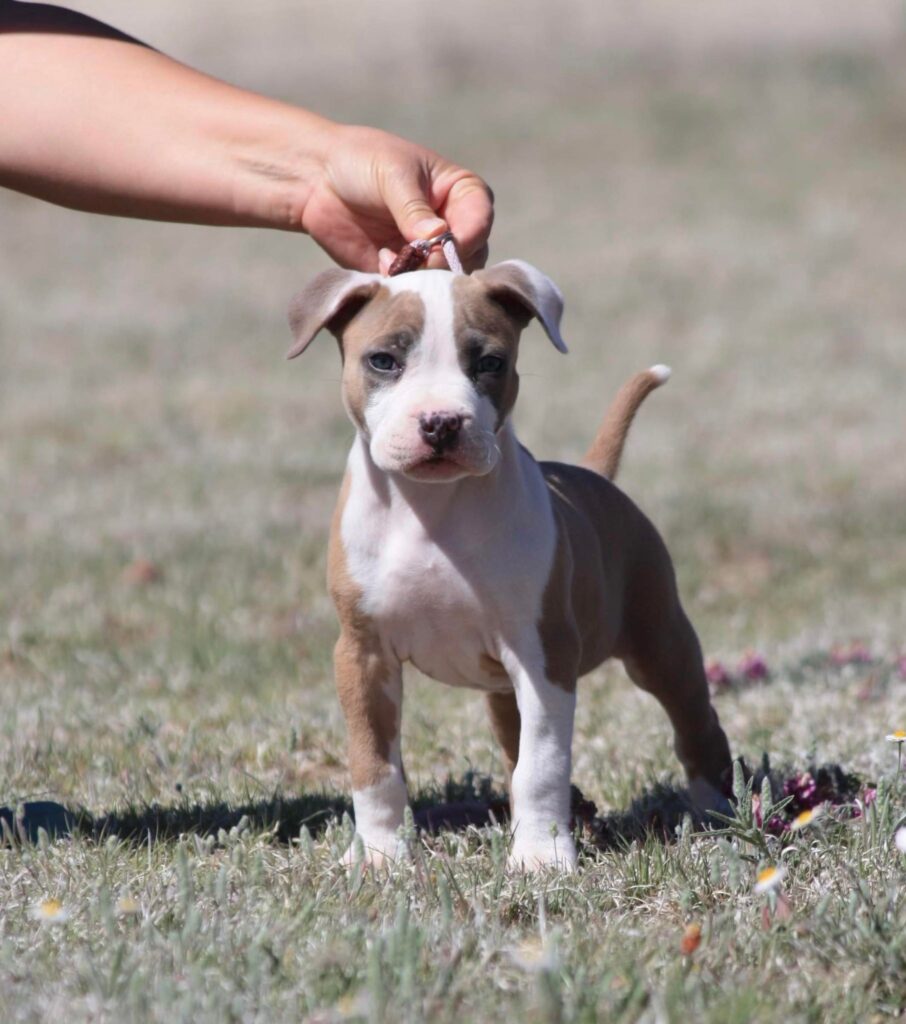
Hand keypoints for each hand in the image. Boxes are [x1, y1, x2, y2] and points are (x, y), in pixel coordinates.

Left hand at [301, 125, 493, 273]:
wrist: (317, 180)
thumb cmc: (361, 162)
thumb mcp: (392, 175)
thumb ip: (415, 209)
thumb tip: (438, 238)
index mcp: (461, 194)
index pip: (480, 223)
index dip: (464, 238)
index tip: (436, 244)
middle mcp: (453, 227)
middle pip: (468, 259)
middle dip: (442, 265)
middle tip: (414, 260)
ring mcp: (430, 254)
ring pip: (444, 282)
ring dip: (421, 278)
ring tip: (392, 260)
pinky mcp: (405, 274)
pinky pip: (414, 291)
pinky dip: (401, 285)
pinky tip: (380, 264)